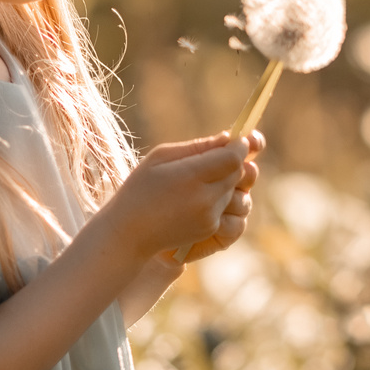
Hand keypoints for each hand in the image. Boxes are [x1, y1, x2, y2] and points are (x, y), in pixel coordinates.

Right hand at [102, 131, 260, 264]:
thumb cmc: (140, 187)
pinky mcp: (212, 231)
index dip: (240, 146)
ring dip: (232, 184)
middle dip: (235, 162)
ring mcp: (211, 218)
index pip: (234, 157)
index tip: (237, 140)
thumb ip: (198, 146)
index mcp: (191, 176)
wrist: (129, 231)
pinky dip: (226, 201)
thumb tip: (228, 138)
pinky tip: (208, 197)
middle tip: (219, 157)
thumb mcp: (161, 157)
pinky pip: (233, 211)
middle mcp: (206, 199)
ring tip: (211, 179)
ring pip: (240, 193)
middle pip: (239, 173)